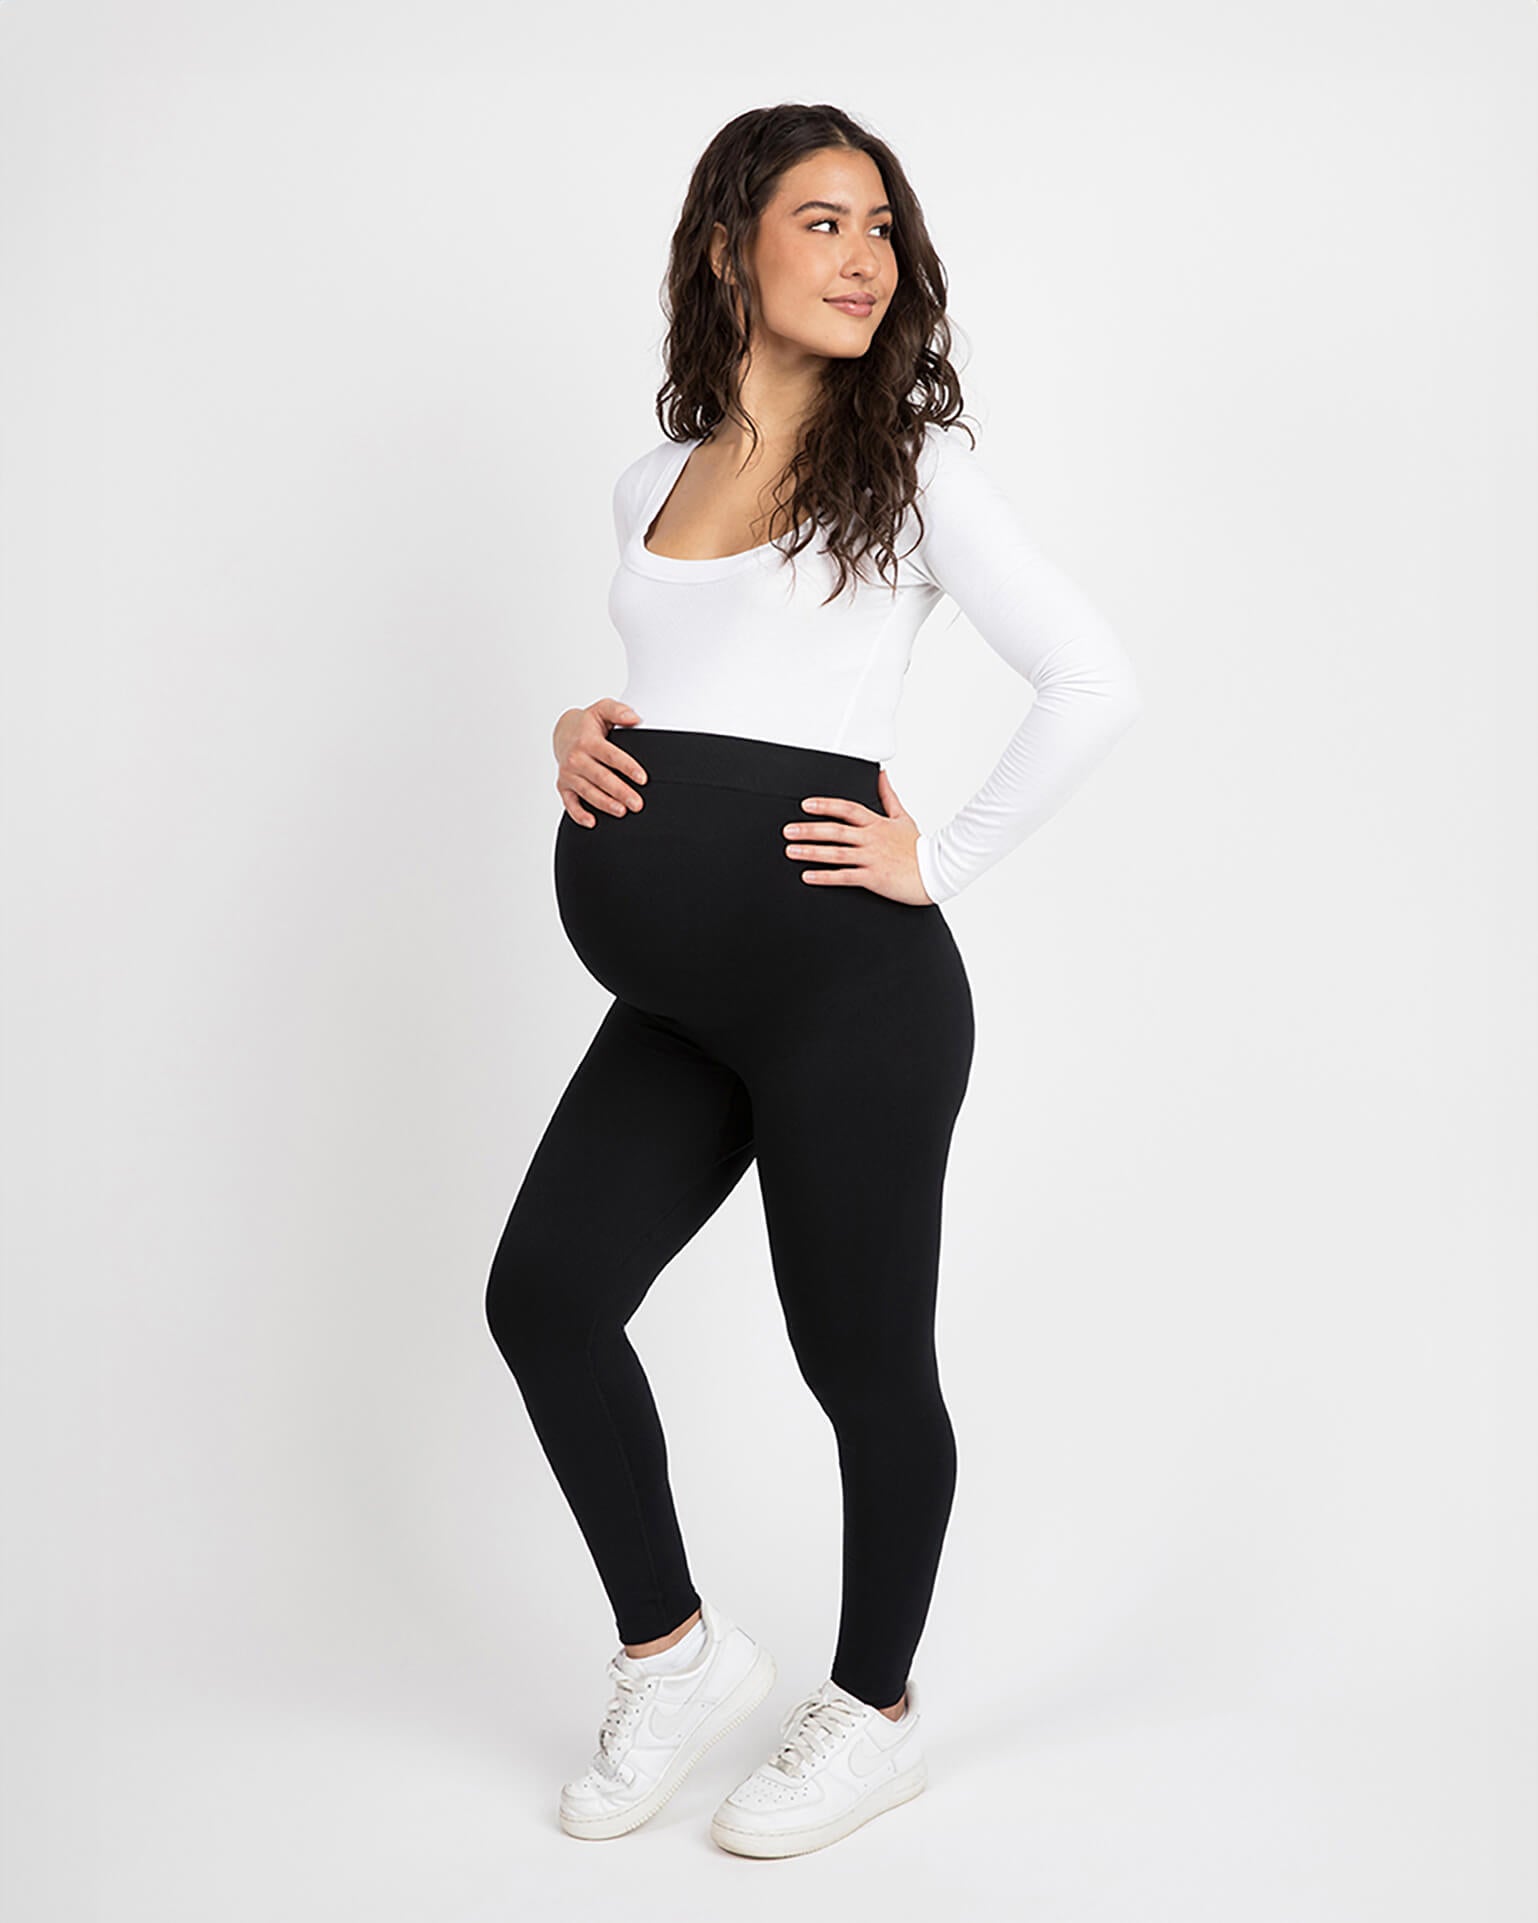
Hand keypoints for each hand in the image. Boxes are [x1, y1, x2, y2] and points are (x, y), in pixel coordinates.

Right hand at [554, 700, 648, 825]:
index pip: (610, 755)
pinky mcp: (563, 785)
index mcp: (588, 740)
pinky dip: (579, 814)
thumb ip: (618, 711)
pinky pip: (569, 803)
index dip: (627, 767)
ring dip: (604, 803)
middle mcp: (576, 758)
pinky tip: (592, 822)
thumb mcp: (603, 709)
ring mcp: (568, 773)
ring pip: (588, 791)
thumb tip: (634, 718)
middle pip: (601, 777)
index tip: (642, 779)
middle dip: (620, 792)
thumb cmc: (589, 724)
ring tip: (622, 812)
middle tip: (637, 804)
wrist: (563, 733)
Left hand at [781, 769, 933, 904]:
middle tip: (788, 830)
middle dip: (810, 829)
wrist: (936, 872)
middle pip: (836, 830)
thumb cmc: (919, 848)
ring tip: (792, 851)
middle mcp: (872, 839)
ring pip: (836, 853)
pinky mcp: (873, 877)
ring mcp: (872, 858)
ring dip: (811, 852)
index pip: (847, 809)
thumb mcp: (903, 817)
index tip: (806, 805)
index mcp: (877, 824)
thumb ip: (888, 795)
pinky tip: (808, 876)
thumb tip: (881, 774)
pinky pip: (845, 877)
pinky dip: (825, 877)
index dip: (825, 805)